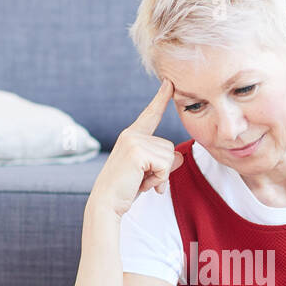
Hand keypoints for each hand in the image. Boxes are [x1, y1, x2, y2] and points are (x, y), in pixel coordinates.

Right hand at [89, 77, 184, 217]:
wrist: (107, 203)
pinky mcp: (137, 152)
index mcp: (131, 136)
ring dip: (161, 175)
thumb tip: (179, 156)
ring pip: (169, 156)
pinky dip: (160, 179)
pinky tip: (144, 184)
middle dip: (163, 169)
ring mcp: (133, 141)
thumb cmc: (125, 189)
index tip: (170, 82)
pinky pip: (165, 164)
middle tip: (142, 180)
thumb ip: (164, 163)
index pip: (150, 115)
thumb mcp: (148, 173)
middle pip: (169, 146)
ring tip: (141, 182)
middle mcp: (131, 134)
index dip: (161, 99)